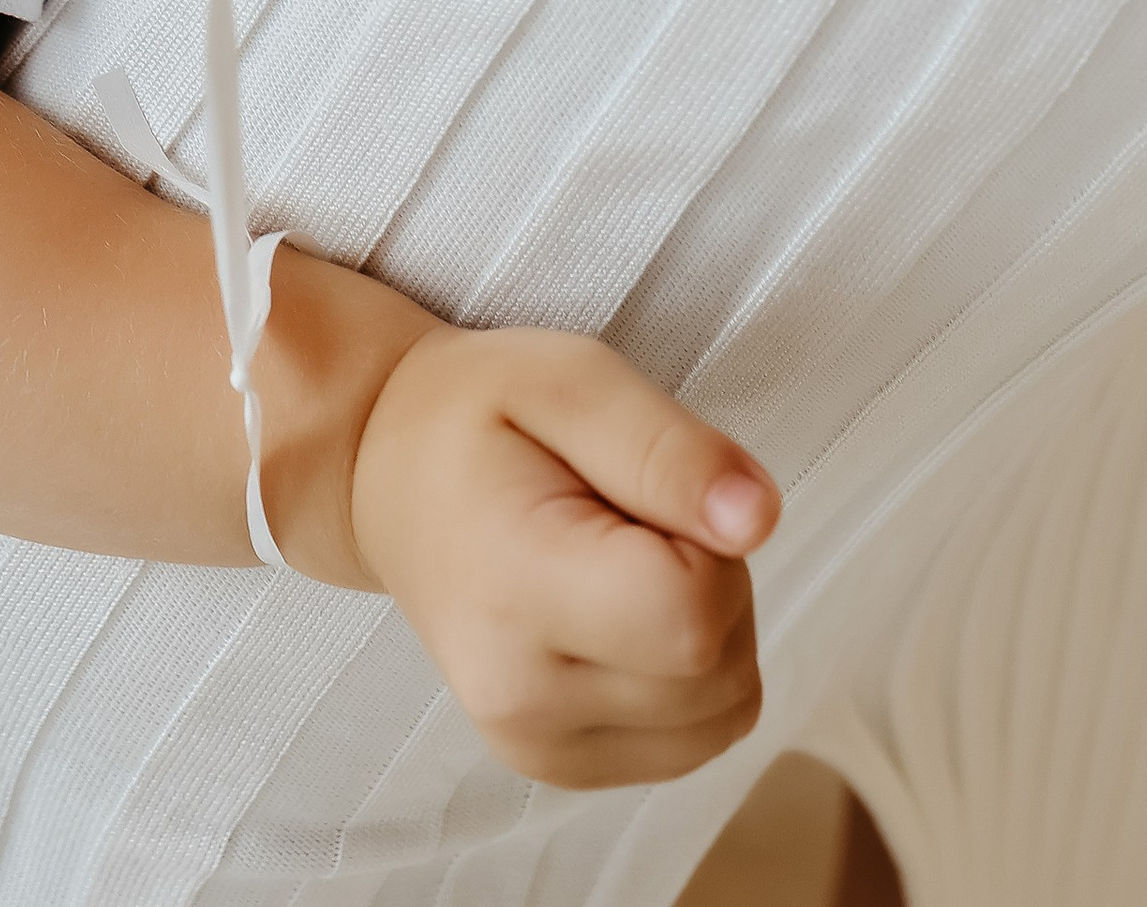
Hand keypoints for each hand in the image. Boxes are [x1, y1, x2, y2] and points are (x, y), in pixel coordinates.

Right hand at [340, 322, 775, 788]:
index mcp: (514, 593)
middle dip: (713, 577)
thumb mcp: (570, 379)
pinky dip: (688, 674)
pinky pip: (695, 738)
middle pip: (719, 669)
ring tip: (622, 559)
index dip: (710, 542)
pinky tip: (621, 612)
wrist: (388, 477)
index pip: (692, 614)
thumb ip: (667, 448)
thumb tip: (757, 520)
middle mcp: (521, 700)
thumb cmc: (478, 417)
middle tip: (628, 516)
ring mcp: (539, 748)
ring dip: (708, 629)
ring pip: (724, 712)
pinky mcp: (560, 768)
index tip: (646, 493)